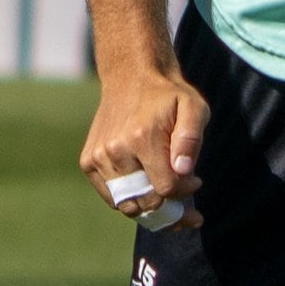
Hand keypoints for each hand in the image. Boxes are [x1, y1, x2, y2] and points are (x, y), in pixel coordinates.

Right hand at [81, 59, 209, 228]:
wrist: (131, 77)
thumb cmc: (168, 96)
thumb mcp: (193, 107)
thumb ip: (191, 139)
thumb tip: (183, 171)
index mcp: (141, 137)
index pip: (165, 189)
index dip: (184, 191)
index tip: (195, 181)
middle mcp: (115, 150)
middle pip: (146, 202)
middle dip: (170, 208)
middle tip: (185, 200)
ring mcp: (98, 157)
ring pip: (127, 204)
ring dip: (149, 206)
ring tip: (165, 192)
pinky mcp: (89, 162)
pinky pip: (112, 198)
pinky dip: (130, 199)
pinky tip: (145, 185)